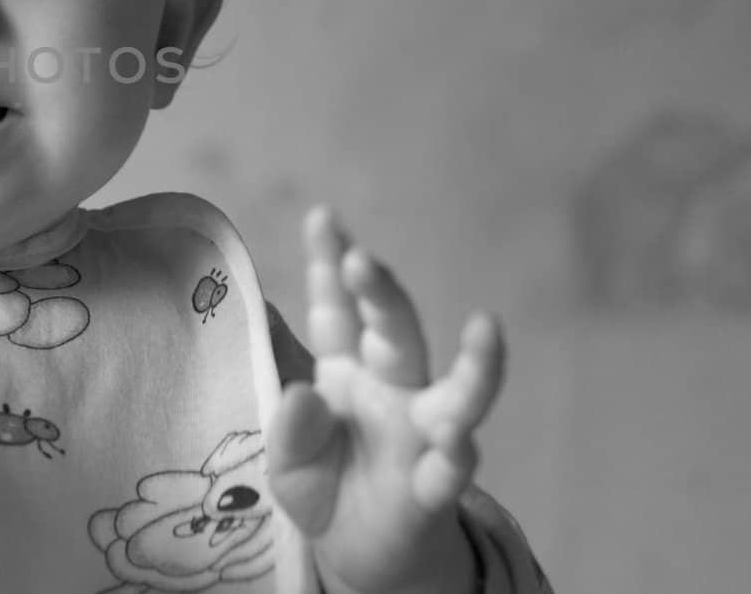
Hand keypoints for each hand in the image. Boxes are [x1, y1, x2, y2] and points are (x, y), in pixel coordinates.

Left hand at [267, 208, 505, 593]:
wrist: (363, 555)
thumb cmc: (327, 486)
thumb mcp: (288, 459)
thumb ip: (290, 428)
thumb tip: (302, 395)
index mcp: (347, 369)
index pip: (338, 309)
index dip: (331, 264)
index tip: (323, 218)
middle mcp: (393, 390)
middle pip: (395, 331)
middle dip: (381, 291)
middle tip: (359, 258)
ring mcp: (421, 435)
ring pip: (457, 392)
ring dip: (474, 363)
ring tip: (486, 327)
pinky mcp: (433, 488)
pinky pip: (453, 469)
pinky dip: (457, 456)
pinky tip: (457, 440)